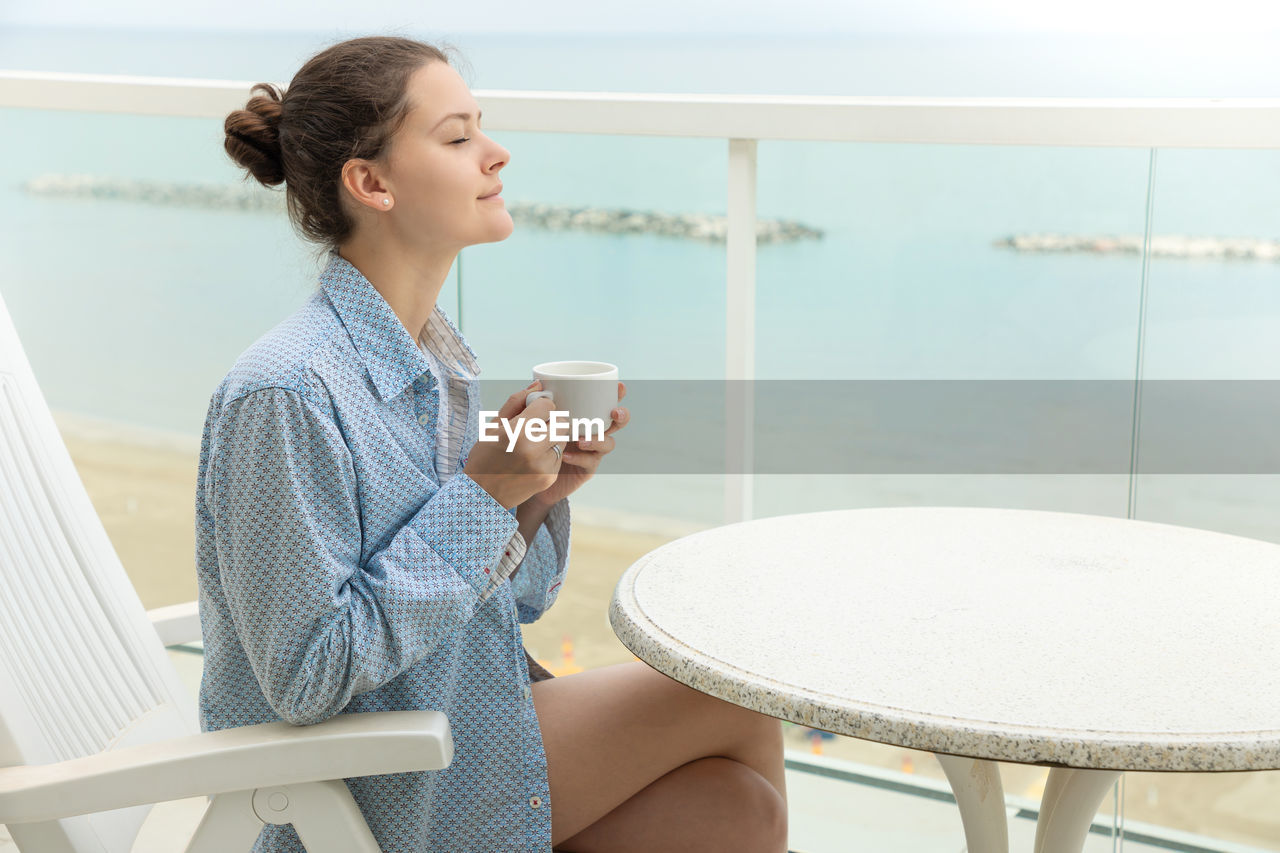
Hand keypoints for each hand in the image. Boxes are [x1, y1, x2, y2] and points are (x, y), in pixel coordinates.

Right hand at [463, 381, 563, 508]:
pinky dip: (550, 454)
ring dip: (552, 437)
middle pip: (561, 421)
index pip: (548, 406)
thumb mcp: (493, 425)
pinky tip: (534, 459)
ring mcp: (544, 465)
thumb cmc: (485, 455)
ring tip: (534, 444)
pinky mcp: (549, 477)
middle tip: (538, 426)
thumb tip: (538, 384)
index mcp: (517, 431)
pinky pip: (559, 456)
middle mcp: (533, 448)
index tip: (534, 411)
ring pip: (562, 438)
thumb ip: (516, 401)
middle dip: (552, 420)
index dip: (541, 406)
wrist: (483, 493)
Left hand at [526, 381, 628, 508]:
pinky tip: (566, 456)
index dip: (616, 394)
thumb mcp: (525, 421)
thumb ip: (530, 402)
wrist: (526, 476)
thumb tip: (538, 383)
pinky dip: (580, 457)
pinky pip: (590, 462)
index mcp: (582, 416)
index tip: (618, 386)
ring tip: (580, 440)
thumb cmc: (528, 444)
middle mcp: (591, 432)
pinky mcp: (585, 469)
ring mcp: (591, 451)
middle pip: (616, 422)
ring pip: (608, 443)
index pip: (603, 402)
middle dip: (621, 415)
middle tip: (613, 412)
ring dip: (598, 439)